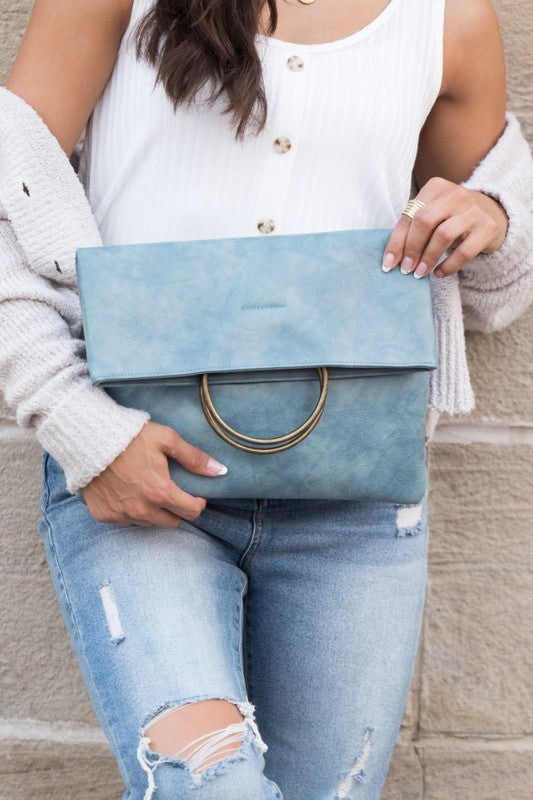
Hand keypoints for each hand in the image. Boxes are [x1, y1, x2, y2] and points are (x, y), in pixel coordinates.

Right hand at [79, 421, 227, 528]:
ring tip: (146, 488)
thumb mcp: (166, 440)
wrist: (88, 438)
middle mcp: (141, 509)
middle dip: (176, 509)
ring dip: (153, 511)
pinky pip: (126, 521)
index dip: (198, 502)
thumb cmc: (130, 436)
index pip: (192, 512)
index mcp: (160, 492)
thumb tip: (220, 471)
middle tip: (170, 490)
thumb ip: (194, 458)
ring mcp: (121, 515)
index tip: (195, 493)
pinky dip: (130, 511)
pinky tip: (126, 492)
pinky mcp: (104, 516)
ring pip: (149, 522)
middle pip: (172, 522)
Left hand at [381, 176, 508, 279]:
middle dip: (411, 248)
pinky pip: (464, 252)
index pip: (409, 216)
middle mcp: (455, 194)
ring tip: (420, 273)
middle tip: (406, 269)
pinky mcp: (487, 227)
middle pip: (424, 221)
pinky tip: (439, 273)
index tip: (389, 264)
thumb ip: (413, 229)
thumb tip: (393, 259)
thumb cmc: (451, 217)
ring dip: (428, 258)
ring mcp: (473, 209)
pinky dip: (449, 266)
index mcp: (435, 187)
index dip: (396, 242)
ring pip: (443, 235)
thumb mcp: (432, 215)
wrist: (492, 213)